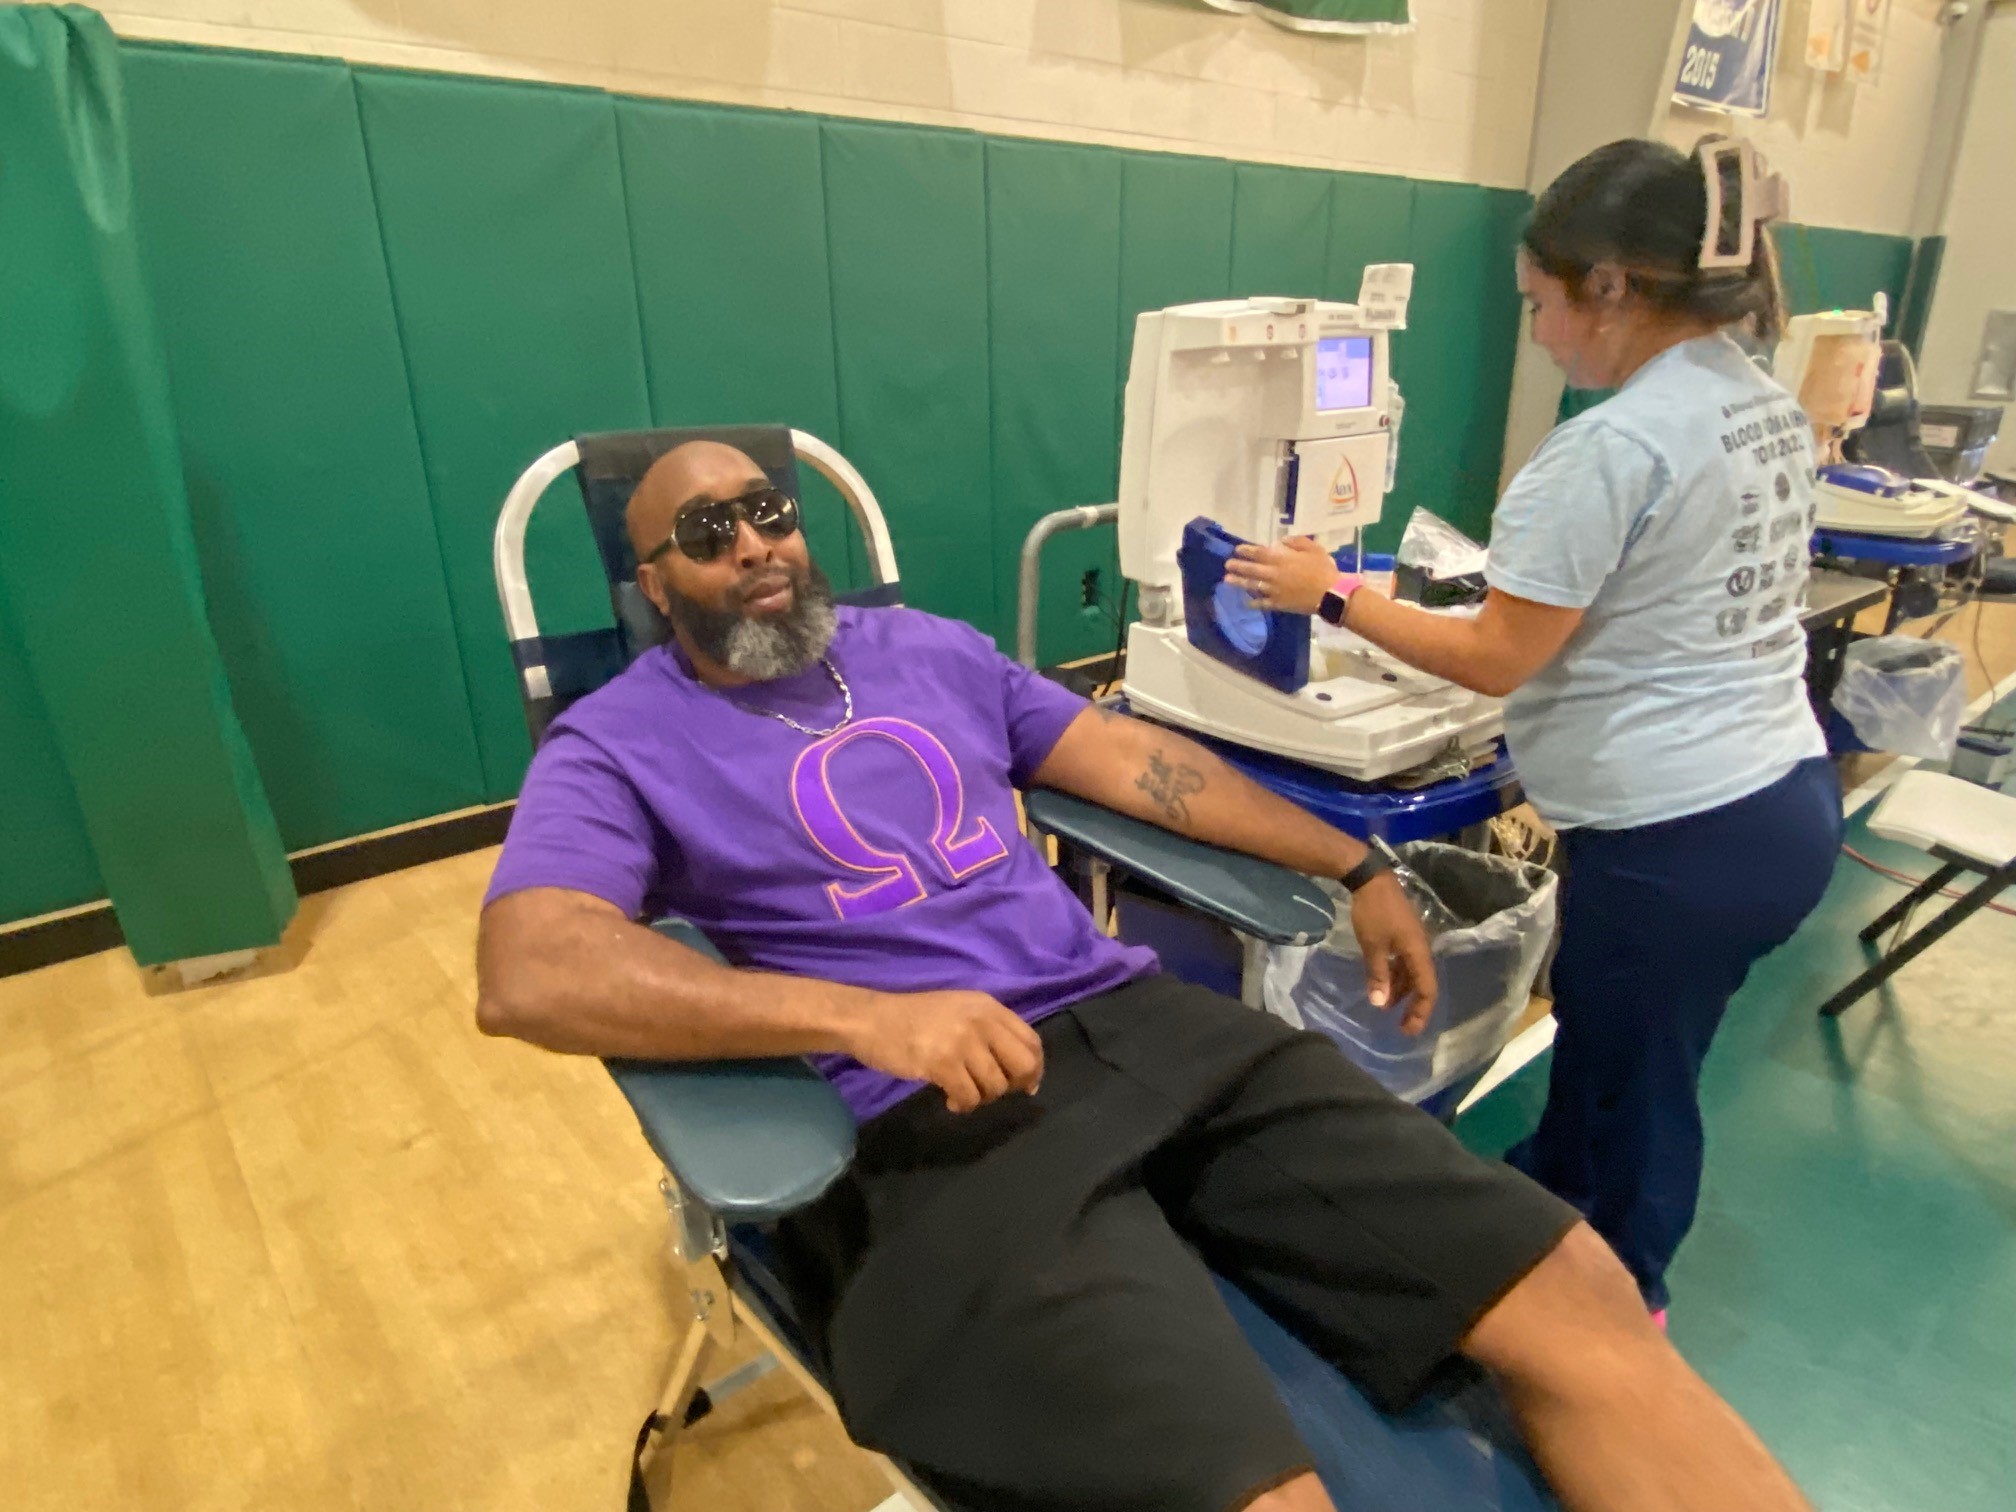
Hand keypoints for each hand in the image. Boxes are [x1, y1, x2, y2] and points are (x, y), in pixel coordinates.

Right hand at [841, 990, 1044, 1112]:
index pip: (1031, 1040)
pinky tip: (949, 1100)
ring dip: (981, 1098)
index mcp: (988, 1006)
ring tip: (961, 1093)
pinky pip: (970, 1097)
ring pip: (996, 1086)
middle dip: (1014, 1086)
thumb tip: (1022, 1072)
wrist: (870, 1019)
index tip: (1026, 1085)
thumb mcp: (958, 1011)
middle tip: (992, 1092)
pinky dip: (962, 1105)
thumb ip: (989, 1031)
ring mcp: (962, 1041)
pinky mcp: (942, 1062)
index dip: (1034, 1068)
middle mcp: (981, 1020)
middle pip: (1023, 1064)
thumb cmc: (913, 1018)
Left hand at [1225, 537, 1342, 615]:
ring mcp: (1274, 590)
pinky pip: (1263, 603)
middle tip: (1227, 564)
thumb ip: (1297, 542)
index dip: (1246, 550)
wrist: (1330, 594)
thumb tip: (1281, 540)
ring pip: (1252, 586)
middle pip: (1251, 569)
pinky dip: (1254, 603)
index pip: (1259, 553)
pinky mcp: (1279, 604)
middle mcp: (1273, 574)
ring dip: (1239, 582)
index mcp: (1281, 559)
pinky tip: (1246, 602)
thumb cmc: (1323, 569)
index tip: (1237, 550)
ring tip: (1227, 580)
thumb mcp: (1313, 548)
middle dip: (1238, 566)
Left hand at [1347, 873, 1437, 1033]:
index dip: (1421, 1012)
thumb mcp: (1372, 946)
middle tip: (1400, 1025)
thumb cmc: (1373, 913)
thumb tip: (1380, 1005)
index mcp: (1418, 952)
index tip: (1409, 1030)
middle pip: (1422, 984)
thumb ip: (1378, 975)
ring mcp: (1411, 941)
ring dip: (1400, 990)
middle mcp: (1420, 949)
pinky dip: (1395, 975)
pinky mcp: (1402, 935)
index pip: (1427, 989)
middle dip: (1412, 1006)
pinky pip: (1403, 962)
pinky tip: (1382, 982)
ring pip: (1411, 973)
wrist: (1371, 878)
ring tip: (1384, 1005)